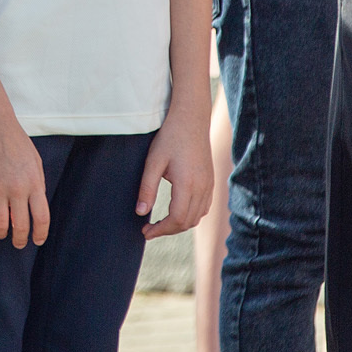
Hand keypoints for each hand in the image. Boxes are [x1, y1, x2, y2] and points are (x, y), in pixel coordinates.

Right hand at [0, 111, 48, 246]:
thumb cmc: (16, 142)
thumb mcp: (35, 162)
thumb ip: (37, 185)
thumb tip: (35, 207)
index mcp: (34, 183)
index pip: (41, 219)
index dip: (40, 234)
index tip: (37, 241)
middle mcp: (16, 189)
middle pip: (21, 226)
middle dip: (20, 240)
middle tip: (18, 243)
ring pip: (0, 225)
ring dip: (1, 234)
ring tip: (1, 233)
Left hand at [138, 101, 212, 238]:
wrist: (191, 119)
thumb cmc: (170, 138)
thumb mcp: (153, 161)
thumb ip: (147, 188)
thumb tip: (140, 212)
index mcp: (188, 184)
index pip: (177, 219)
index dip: (161, 230)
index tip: (145, 231)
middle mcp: (202, 188)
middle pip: (187, 222)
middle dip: (168, 230)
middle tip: (149, 229)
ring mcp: (209, 185)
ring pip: (197, 217)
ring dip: (179, 224)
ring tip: (160, 223)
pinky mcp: (211, 181)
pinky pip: (203, 207)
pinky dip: (191, 215)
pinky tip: (177, 212)